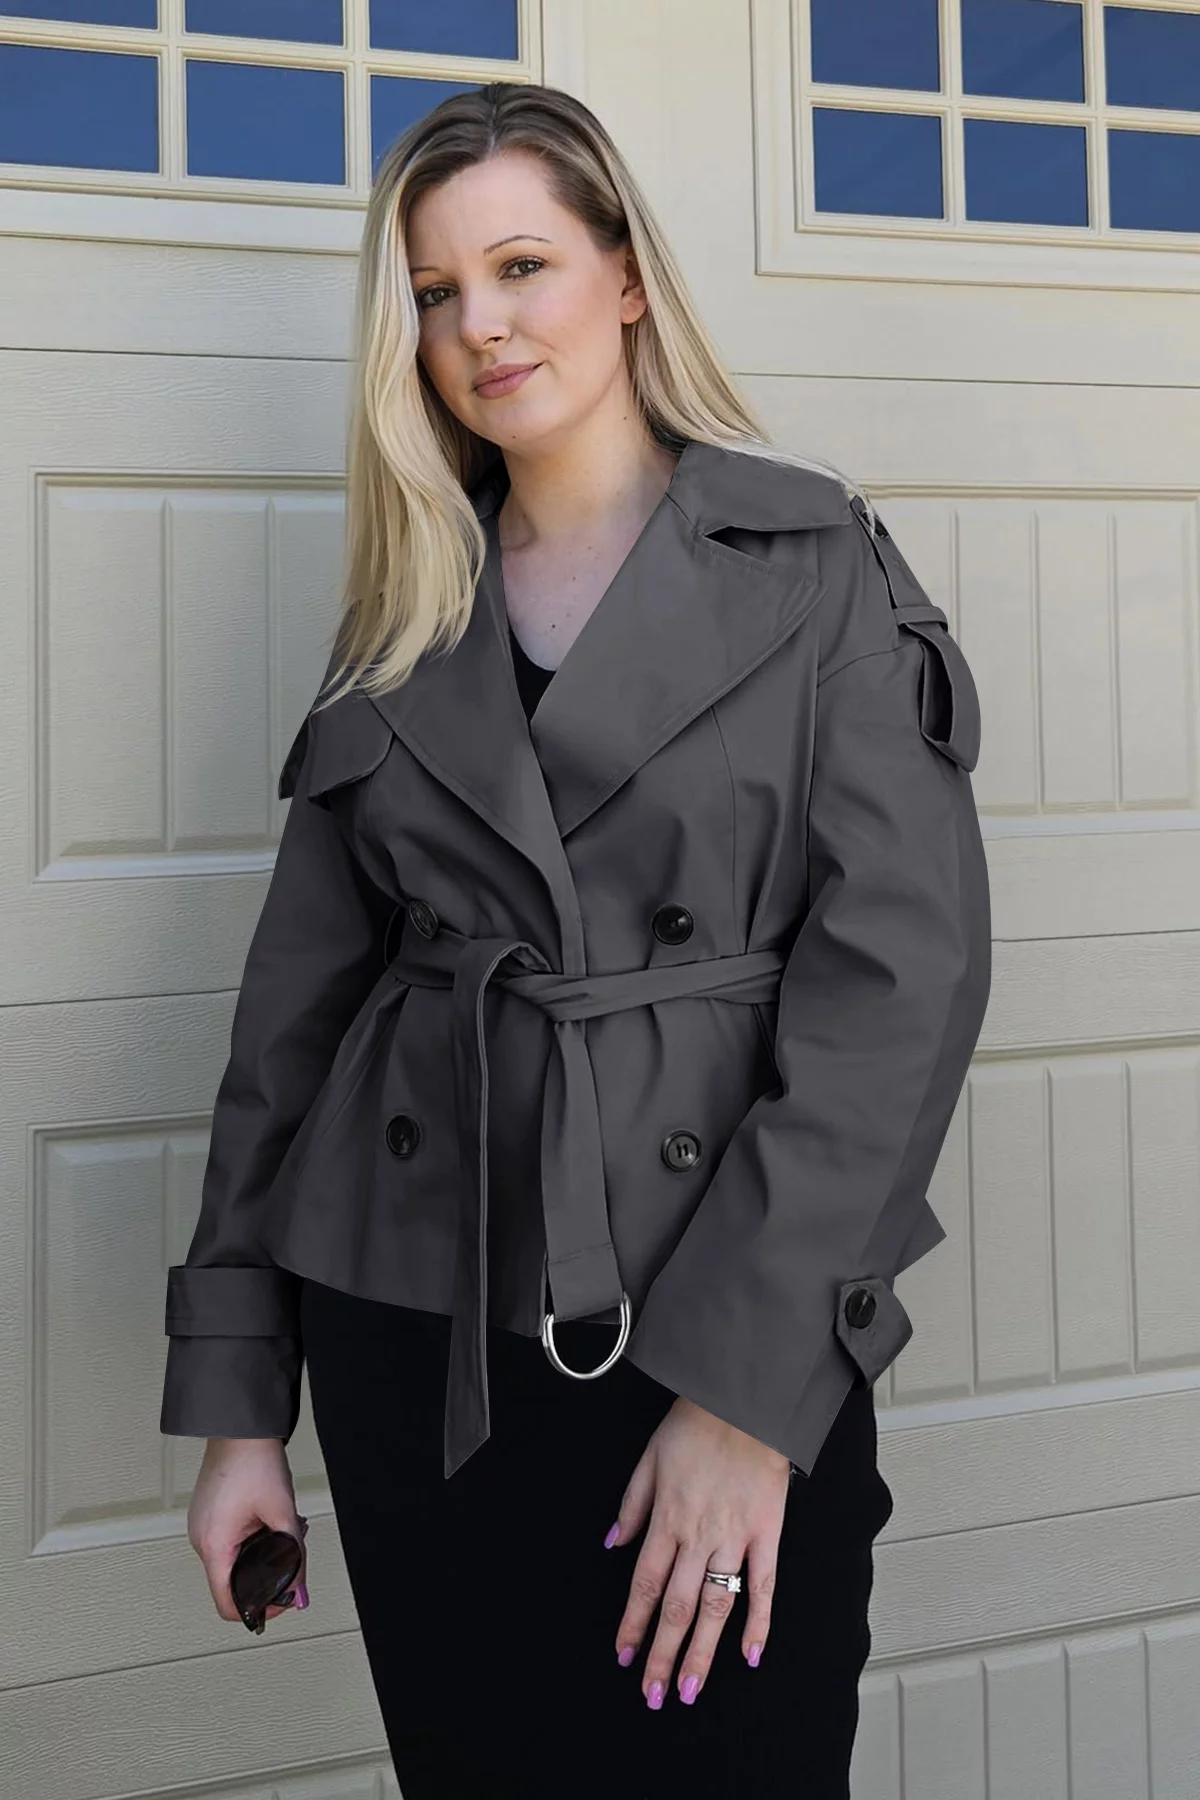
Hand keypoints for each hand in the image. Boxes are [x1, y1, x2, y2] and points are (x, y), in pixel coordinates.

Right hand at [187, 1437, 309, 1627]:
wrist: (240, 1427)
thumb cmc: (254, 1461)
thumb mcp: (283, 1512)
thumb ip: (295, 1556)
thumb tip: (301, 1592)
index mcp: (213, 1545)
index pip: (228, 1604)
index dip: (257, 1610)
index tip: (280, 1603)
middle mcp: (200, 1540)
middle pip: (231, 1582)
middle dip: (265, 1575)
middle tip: (292, 1557)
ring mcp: (201, 1527)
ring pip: (232, 1560)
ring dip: (260, 1553)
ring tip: (286, 1528)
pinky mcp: (207, 1515)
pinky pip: (227, 1542)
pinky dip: (249, 1540)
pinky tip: (270, 1520)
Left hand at [605, 1395, 790, 1706]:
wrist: (746, 1401)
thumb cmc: (697, 1424)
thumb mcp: (649, 1457)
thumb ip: (632, 1505)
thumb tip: (613, 1542)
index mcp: (667, 1518)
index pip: (645, 1585)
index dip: (633, 1624)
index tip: (624, 1655)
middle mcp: (698, 1536)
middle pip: (677, 1607)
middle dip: (663, 1654)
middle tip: (654, 1693)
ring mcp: (736, 1538)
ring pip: (716, 1607)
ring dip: (702, 1652)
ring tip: (691, 1688)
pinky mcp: (768, 1534)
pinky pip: (764, 1586)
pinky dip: (759, 1623)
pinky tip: (751, 1654)